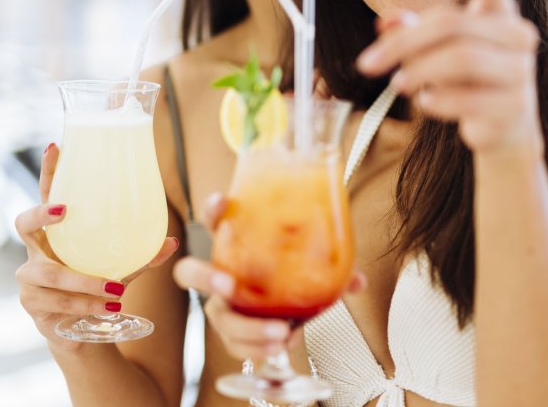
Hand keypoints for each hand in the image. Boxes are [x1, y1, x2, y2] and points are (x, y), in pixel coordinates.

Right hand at [14, 144, 179, 349]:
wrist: (82, 332)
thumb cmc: (98, 290)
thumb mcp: (123, 268)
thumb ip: (143, 255)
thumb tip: (173, 242)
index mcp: (58, 235)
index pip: (48, 196)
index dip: (49, 172)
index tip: (56, 147)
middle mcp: (37, 251)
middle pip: (23, 223)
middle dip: (41, 215)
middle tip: (65, 211)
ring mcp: (30, 278)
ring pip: (48, 274)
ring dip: (83, 282)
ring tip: (116, 291)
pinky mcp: (32, 304)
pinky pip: (55, 302)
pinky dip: (84, 305)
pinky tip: (106, 308)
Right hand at [172, 194, 365, 360]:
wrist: (286, 302)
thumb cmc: (291, 271)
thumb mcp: (312, 262)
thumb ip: (332, 268)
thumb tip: (357, 281)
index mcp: (235, 244)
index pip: (215, 220)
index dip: (213, 209)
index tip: (223, 200)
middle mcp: (221, 272)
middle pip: (189, 273)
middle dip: (205, 277)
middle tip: (230, 285)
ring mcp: (222, 304)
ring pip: (217, 317)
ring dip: (246, 327)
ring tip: (280, 332)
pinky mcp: (231, 330)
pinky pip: (235, 343)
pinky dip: (258, 347)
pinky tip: (282, 347)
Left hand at [357, 0, 541, 153]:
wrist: (504, 131)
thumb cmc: (469, 82)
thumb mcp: (439, 52)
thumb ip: (413, 33)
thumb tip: (386, 23)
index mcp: (499, 15)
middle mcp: (517, 37)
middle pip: (451, 25)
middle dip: (402, 45)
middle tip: (367, 63)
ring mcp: (520, 72)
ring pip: (460, 60)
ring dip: (418, 72)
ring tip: (399, 84)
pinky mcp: (513, 107)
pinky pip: (464, 99)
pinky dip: (436, 101)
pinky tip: (428, 103)